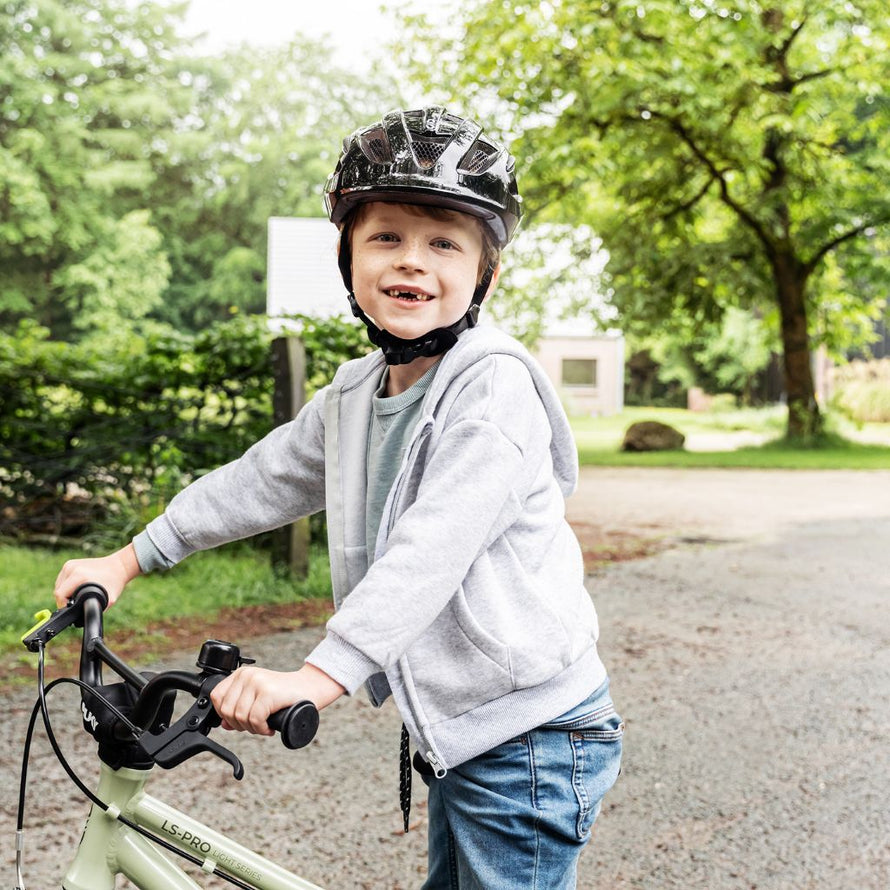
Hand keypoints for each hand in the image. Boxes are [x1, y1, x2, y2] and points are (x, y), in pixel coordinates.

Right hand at [54, 544, 141, 608]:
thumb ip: (97, 609)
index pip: (60, 594)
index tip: (72, 609)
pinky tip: (77, 587)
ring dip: (65, 592)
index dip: (63, 605)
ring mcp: (70, 564)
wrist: (119, 566)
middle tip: (77, 603)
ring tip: (78, 594)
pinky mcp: (70, 563)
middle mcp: (72, 568)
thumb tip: (88, 619)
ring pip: (59, 584)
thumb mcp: (109, 599)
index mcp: (78, 575)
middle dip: (65, 600)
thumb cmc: (115, 582)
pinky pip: (62, 578)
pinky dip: (67, 585)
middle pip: (58, 590)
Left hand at [210, 663, 344, 735]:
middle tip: (256, 725)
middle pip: (226, 711)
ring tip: (264, 726)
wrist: (310, 688)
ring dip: (252, 729)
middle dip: (239, 725)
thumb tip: (223, 724)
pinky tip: (269, 727)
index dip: (225, 715)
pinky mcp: (268, 693)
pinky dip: (261, 729)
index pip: (217, 698)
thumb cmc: (284, 695)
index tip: (240, 720)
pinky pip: (254, 720)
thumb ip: (239, 708)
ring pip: (240, 717)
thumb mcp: (257, 698)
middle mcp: (247, 675)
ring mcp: (257, 682)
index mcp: (241, 674)